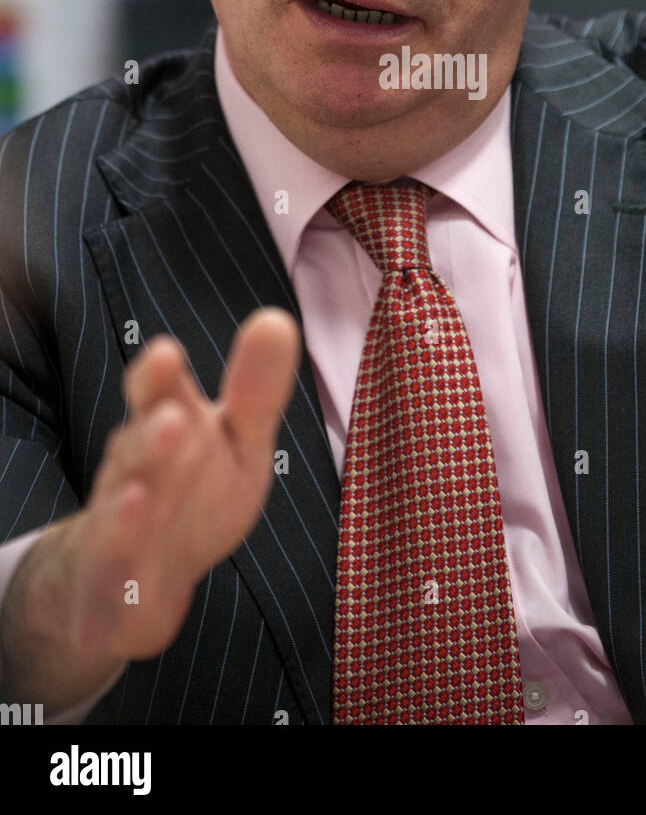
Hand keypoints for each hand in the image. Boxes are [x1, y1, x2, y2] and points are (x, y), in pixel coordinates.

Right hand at [47, 307, 300, 661]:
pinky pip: (106, 575)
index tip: (167, 353)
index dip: (157, 377)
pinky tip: (125, 565)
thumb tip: (279, 320)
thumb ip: (256, 392)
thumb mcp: (238, 444)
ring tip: (141, 493)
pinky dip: (114, 568)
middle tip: (173, 420)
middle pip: (133, 450)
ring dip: (126, 506)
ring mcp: (116, 529)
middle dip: (148, 437)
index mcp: (163, 429)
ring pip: (115, 513)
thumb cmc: (193, 498)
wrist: (134, 584)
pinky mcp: (109, 585)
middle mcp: (131, 472)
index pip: (154, 395)